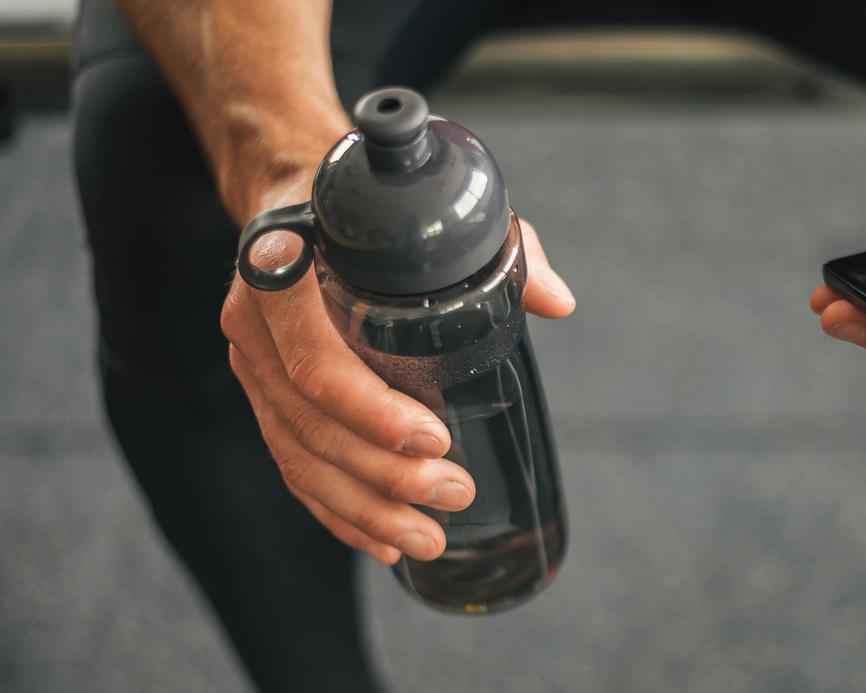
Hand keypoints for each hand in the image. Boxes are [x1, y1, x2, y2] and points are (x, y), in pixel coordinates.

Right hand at [221, 176, 575, 564]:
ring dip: (364, 509)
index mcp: (286, 271)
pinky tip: (382, 541)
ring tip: (427, 539)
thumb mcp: (436, 215)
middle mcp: (255, 323)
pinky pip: (292, 466)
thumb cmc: (377, 213)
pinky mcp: (261, 398)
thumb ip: (503, 249)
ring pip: (299, 457)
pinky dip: (338, 511)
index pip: (315, 359)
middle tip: (453, 495)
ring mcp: (252, 365)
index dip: (371, 410)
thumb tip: (557, 301)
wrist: (303, 197)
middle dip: (383, 475)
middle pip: (310, 422)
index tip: (434, 439)